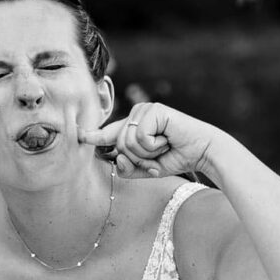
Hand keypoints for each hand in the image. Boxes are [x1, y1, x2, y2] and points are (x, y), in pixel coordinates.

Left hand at [80, 102, 220, 180]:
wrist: (201, 152)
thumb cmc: (175, 158)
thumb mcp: (145, 169)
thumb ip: (126, 168)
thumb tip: (115, 157)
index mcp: (132, 127)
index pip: (108, 134)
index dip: (93, 136)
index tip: (78, 135)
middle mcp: (136, 116)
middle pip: (118, 144)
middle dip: (138, 158)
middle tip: (158, 154)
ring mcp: (144, 110)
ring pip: (126, 142)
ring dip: (147, 153)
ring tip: (164, 146)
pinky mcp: (153, 110)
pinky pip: (139, 137)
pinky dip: (153, 145)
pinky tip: (167, 139)